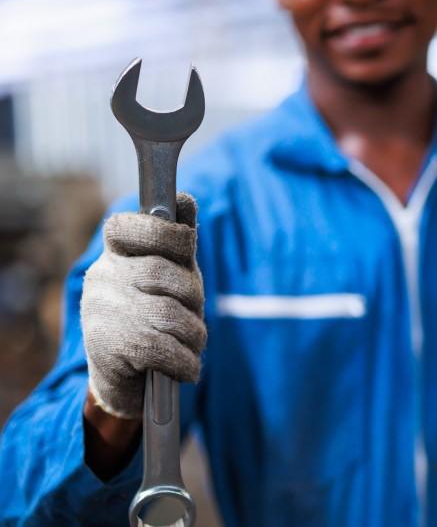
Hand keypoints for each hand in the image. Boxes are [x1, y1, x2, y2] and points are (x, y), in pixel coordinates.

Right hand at [81, 193, 205, 418]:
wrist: (123, 378)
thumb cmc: (153, 314)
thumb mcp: (171, 274)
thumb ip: (178, 241)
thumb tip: (185, 199)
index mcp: (115, 253)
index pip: (128, 226)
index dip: (163, 232)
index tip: (186, 245)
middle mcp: (101, 277)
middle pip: (162, 272)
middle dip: (192, 296)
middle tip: (194, 313)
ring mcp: (100, 312)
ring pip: (166, 314)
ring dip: (193, 334)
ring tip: (192, 342)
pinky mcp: (106, 347)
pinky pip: (160, 348)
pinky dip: (185, 361)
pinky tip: (187, 367)